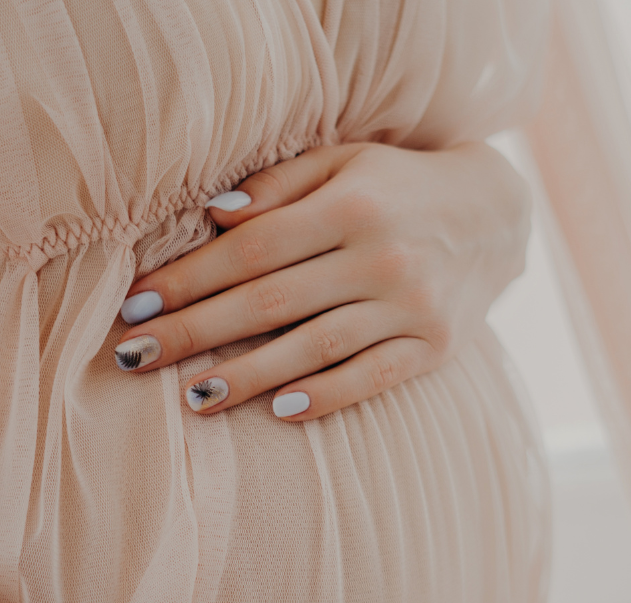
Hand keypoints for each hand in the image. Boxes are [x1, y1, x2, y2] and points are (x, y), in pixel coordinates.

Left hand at [113, 141, 529, 420]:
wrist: (496, 216)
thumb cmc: (395, 186)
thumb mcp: (342, 163)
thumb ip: (276, 187)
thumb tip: (211, 218)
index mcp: (351, 205)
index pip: (252, 250)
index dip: (189, 279)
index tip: (136, 306)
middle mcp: (382, 256)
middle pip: (271, 303)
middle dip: (196, 333)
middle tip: (135, 358)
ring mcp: (412, 306)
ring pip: (315, 347)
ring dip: (249, 376)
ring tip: (193, 397)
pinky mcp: (436, 347)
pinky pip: (372, 377)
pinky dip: (325, 396)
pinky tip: (279, 411)